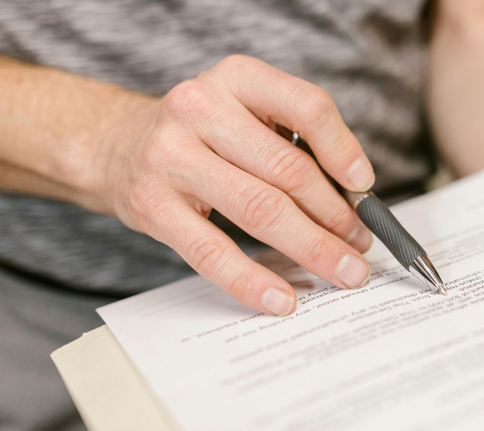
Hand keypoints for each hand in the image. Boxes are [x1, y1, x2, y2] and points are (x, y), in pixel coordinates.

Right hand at [92, 55, 374, 315]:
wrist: (118, 146)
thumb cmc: (203, 135)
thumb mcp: (247, 114)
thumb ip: (295, 144)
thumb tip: (354, 201)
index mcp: (238, 78)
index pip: (307, 107)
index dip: (344, 150)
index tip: (365, 187)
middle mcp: (200, 107)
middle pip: (288, 170)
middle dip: (335, 216)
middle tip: (360, 246)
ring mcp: (170, 156)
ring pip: (259, 210)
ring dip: (311, 247)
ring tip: (342, 271)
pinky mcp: (151, 205)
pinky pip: (212, 251)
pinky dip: (252, 280)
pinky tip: (282, 300)